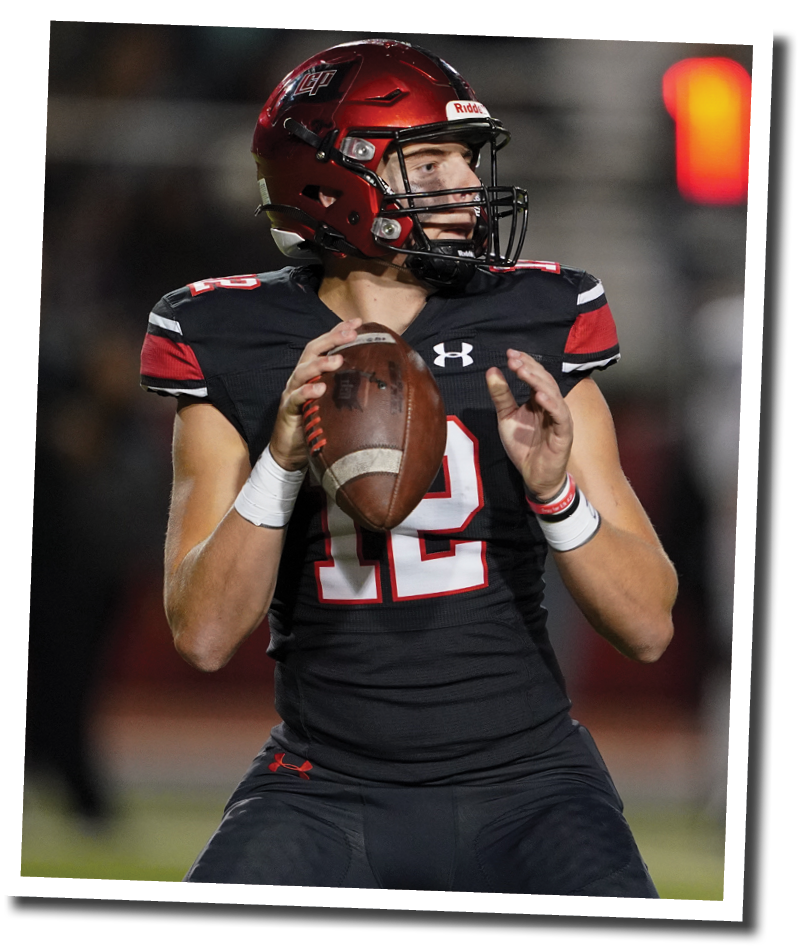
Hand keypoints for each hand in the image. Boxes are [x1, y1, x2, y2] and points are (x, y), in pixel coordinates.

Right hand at [269, 319, 361, 470]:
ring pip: (302, 371)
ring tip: (338, 360)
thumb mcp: (333, 404)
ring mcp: (292, 392)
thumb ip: (347, 390)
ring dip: (320, 364)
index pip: (325, 346)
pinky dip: (306, 392)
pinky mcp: (287, 410)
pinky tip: (319, 389)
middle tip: (351, 333)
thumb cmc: (315, 424)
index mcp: (312, 373)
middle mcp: (300, 378)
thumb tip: (377, 383)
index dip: (339, 332)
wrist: (290, 451)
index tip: (359, 322)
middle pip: (312, 351)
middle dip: (331, 339)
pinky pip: (295, 398)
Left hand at [485, 350, 572, 499]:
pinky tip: (540, 396)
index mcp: (539, 399)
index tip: (509, 353)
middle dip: (529, 368)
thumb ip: (501, 395)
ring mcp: (559, 418)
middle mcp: (551, 405)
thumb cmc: (524, 446)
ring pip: (553, 393)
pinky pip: (560, 415)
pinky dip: (551, 404)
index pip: (534, 375)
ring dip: (538, 381)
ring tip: (523, 371)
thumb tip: (492, 370)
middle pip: (544, 380)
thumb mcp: (506, 417)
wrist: (535, 475)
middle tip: (514, 358)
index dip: (524, 363)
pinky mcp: (564, 433)